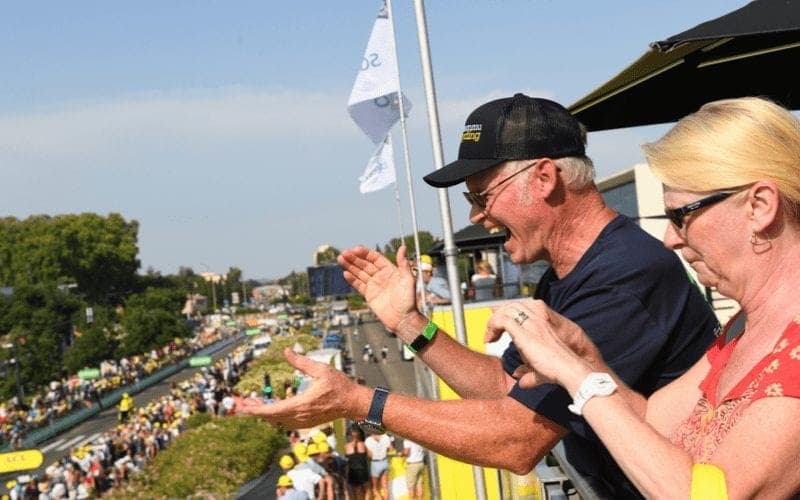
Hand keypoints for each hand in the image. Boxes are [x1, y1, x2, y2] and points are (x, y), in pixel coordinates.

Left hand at [233, 348, 366, 427]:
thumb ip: (301, 362)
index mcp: (301, 404)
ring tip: (254, 402)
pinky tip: (271, 407)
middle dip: (256, 410)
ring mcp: (303, 421)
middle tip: (243, 402)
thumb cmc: (339, 386)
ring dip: (265, 413)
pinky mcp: (306, 422)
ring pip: (278, 421)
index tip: (243, 407)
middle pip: (272, 417)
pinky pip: (286, 422)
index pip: (273, 411)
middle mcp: (300, 416)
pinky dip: (276, 416)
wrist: (353, 402)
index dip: (256, 410)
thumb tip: (287, 351)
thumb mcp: (320, 369)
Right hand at [338, 245, 419, 332]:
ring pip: (360, 273)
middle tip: (344, 253)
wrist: (403, 319)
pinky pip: (359, 285)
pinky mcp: (369, 295)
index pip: (375, 258)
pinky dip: (352, 279)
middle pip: (365, 264)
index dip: (365, 253)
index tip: (356, 249)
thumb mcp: (408, 279)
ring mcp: (374, 285)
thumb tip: (403, 247)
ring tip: (341, 259)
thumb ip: (403, 263)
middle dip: (354, 258)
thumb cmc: (409, 300)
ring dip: (350, 266)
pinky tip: (345, 273)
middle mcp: (381, 276)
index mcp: (390, 270)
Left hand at [485, 300, 598, 387]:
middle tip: (491, 331)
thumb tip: (518, 377)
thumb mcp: (539, 367)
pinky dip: (492, 327)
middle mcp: (537, 317)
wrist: (569, 368)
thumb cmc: (558, 368)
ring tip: (490, 337)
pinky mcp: (524, 331)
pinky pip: (502, 320)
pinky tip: (490, 340)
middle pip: (511, 305)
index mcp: (543, 320)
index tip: (498, 325)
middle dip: (498, 315)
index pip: (521, 306)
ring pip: (504, 310)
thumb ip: (528, 371)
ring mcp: (531, 322)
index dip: (507, 312)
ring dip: (493, 322)